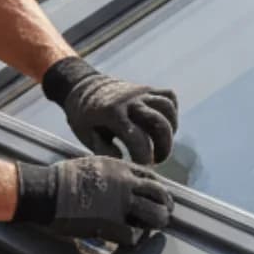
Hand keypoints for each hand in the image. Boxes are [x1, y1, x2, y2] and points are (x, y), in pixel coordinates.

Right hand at [14, 157, 172, 245]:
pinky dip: (135, 241)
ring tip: (147, 230)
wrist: (48, 191)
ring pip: (156, 216)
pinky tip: (128, 240)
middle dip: (164, 208)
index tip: (156, 199)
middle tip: (160, 217)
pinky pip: (136, 237)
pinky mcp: (112, 225)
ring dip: (154, 225)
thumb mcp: (94, 164)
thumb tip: (118, 181)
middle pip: (162, 196)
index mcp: (122, 169)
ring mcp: (121, 205)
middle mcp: (127, 184)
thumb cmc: (64, 178)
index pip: (154, 179)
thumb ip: (112, 172)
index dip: (159, 191)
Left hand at [41, 56, 178, 164]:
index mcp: (112, 113)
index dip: (143, 158)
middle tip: (157, 160)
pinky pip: (168, 95)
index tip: (142, 168)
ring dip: (171, 129)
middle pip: (159, 123)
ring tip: (162, 143)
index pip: (137, 139)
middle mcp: (130, 101)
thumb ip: (104, 150)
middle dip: (163, 147)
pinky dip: (171, 111)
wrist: (81, 85)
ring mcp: (140, 92)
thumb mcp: (86, 135)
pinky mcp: (146, 88)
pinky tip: (164, 125)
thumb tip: (124, 162)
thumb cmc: (82, 117)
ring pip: (167, 107)